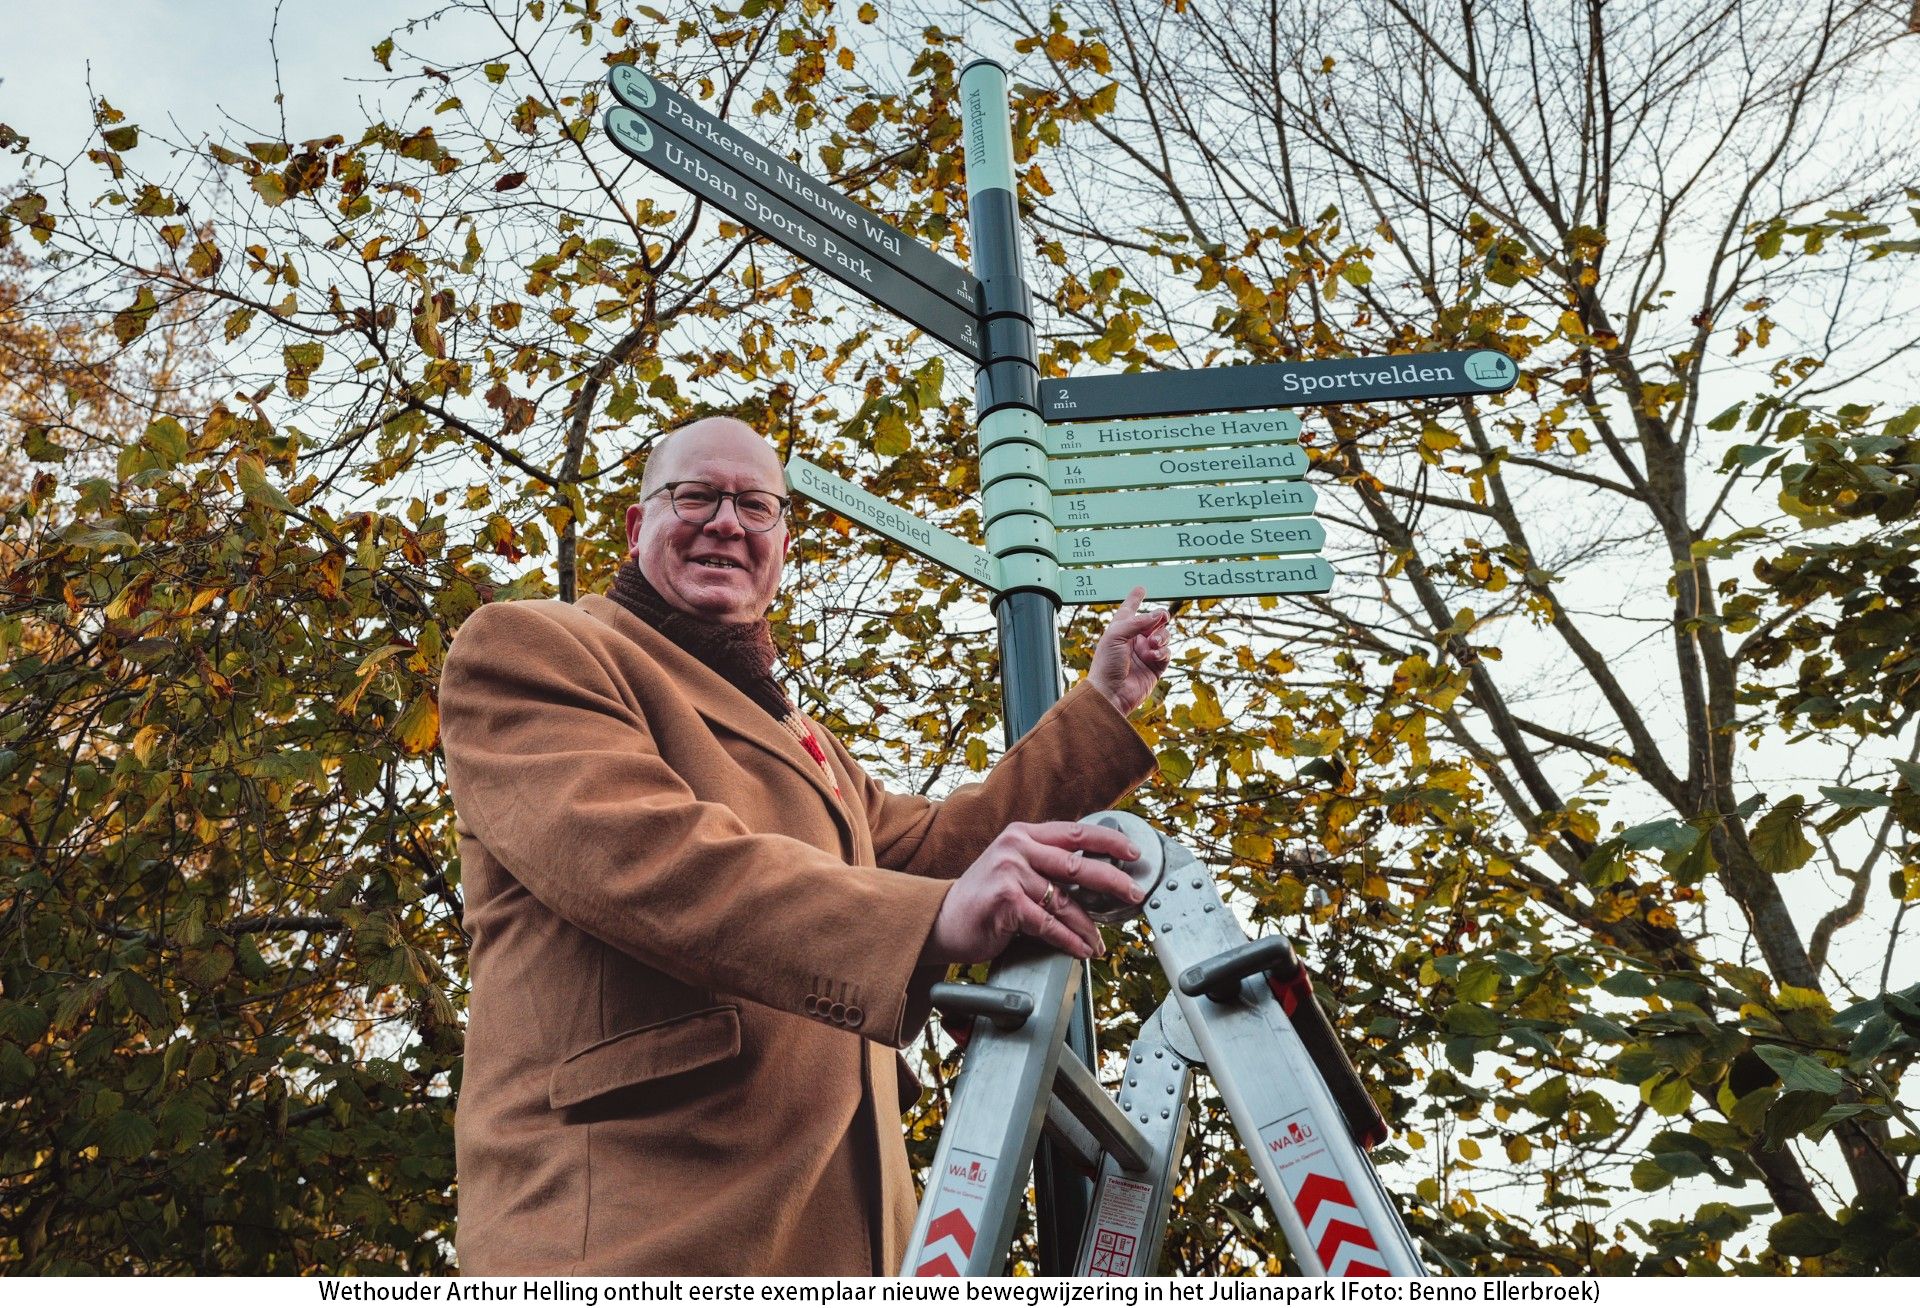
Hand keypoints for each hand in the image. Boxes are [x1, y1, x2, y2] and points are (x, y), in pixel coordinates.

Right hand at [920, 820, 1146, 963]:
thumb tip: (1094, 875)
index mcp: (1024, 834)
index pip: (1075, 831)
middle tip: (1134, 894)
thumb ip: (1046, 863)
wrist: (942, 919)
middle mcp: (1017, 848)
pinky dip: (1068, 940)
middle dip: (1112, 881)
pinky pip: (1048, 924)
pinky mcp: (1005, 902)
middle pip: (1076, 863)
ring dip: (1088, 926)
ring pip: (1064, 900)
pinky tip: (1080, 950)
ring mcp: (1010, 873)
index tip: (1133, 852)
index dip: (1108, 841)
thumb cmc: (983, 898)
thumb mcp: (1014, 867)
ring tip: (1100, 941)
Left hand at [1088, 586, 1171, 715]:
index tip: (1141, 588)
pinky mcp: (1155, 667)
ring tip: (1152, 643)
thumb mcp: (1115, 636)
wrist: (1111, 693)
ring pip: (1164, 636)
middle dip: (1160, 617)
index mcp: (1121, 630)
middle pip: (1154, 621)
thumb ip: (1137, 622)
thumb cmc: (1106, 664)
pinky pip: (1166, 653)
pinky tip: (1153, 656)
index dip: (1135, 599)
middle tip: (1161, 618)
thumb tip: (1158, 615)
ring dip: (1161, 636)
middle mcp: (1134, 640)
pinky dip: (1162, 652)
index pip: (1129, 610)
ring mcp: (1146, 653)